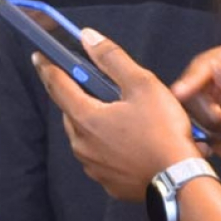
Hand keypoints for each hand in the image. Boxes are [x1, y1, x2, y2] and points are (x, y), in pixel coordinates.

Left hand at [33, 32, 200, 200]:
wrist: (181, 183)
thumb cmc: (164, 133)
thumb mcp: (142, 85)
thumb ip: (112, 59)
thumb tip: (87, 37)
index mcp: (85, 117)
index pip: (56, 85)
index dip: (47, 67)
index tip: (39, 57)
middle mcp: (81, 144)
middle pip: (70, 110)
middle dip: (79, 96)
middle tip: (96, 87)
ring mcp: (92, 165)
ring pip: (84, 134)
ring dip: (95, 121)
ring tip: (121, 115)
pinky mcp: (106, 181)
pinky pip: (100, 156)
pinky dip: (108, 145)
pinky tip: (130, 141)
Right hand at [171, 41, 220, 176]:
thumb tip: (217, 71)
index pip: (206, 63)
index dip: (192, 78)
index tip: (181, 92)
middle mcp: (218, 78)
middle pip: (191, 89)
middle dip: (209, 111)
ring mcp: (209, 103)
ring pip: (188, 112)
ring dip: (211, 127)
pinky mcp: (205, 125)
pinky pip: (191, 131)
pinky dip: (205, 140)